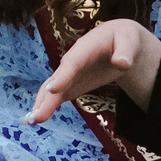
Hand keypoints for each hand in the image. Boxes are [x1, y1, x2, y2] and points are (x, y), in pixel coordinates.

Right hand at [26, 19, 160, 123]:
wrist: (117, 40)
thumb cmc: (123, 38)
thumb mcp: (129, 40)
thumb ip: (125, 51)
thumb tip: (122, 63)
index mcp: (85, 48)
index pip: (72, 63)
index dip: (63, 76)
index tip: (52, 90)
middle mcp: (71, 62)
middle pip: (57, 80)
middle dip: (46, 98)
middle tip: (36, 117)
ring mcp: (69, 74)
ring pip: (51, 90)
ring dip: (41, 105)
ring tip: (30, 121)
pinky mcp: (70, 84)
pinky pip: (55, 96)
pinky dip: (46, 107)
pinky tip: (36, 119)